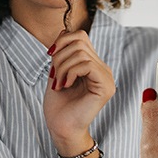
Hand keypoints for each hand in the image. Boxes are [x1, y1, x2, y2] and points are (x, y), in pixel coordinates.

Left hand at [43, 30, 114, 155]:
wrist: (61, 127)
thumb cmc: (59, 104)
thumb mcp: (57, 71)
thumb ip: (62, 53)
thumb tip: (64, 31)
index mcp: (93, 64)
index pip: (81, 36)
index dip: (63, 40)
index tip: (50, 55)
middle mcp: (103, 68)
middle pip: (80, 40)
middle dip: (60, 55)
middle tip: (54, 74)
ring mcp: (107, 77)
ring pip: (81, 53)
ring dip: (62, 67)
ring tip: (58, 83)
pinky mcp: (106, 86)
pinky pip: (87, 65)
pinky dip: (71, 72)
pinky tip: (66, 85)